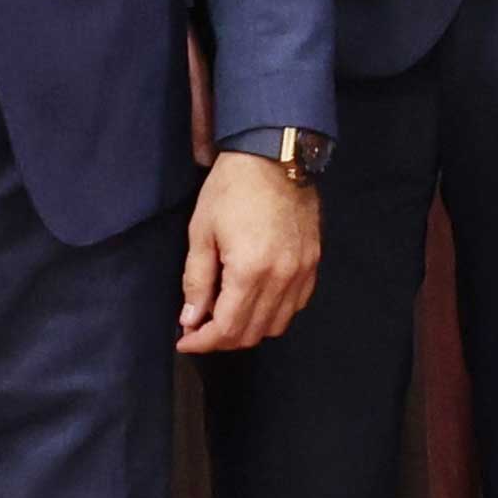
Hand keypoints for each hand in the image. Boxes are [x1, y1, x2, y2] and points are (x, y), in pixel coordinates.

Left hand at [183, 152, 320, 353]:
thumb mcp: (202, 232)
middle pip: (252, 333)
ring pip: (276, 325)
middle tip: (199, 329)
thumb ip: (197, 281)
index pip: (227, 328)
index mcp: (249, 271)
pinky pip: (296, 305)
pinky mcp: (313, 263)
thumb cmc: (231, 189)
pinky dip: (274, 313)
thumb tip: (191, 320)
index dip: (202, 342)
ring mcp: (302, 272)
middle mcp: (281, 278)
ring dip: (249, 329)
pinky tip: (256, 301)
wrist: (275, 156)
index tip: (184, 341)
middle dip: (221, 339)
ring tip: (227, 316)